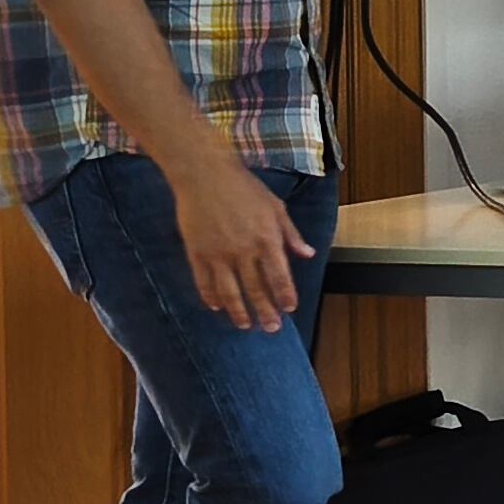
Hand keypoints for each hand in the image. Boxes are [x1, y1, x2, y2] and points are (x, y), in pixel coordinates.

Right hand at [173, 154, 313, 331]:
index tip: (290, 309)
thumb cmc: (244, 188)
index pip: (279, 276)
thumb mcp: (276, 207)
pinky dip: (210, 297)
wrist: (205, 175)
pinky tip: (217, 307)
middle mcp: (243, 251)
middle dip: (265, 311)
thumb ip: (291, 234)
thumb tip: (308, 254)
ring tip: (245, 325)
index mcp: (266, 239)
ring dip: (239, 311)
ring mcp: (218, 254)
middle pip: (256, 289)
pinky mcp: (196, 253)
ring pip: (230, 291)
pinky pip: (204, 282)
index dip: (285, 295)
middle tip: (271, 329)